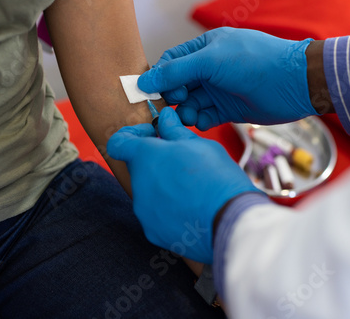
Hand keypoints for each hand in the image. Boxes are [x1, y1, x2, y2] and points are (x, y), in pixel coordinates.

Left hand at [107, 107, 259, 262]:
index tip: (152, 136)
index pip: (118, 143)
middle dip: (155, 161)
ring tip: (193, 189)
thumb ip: (174, 130)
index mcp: (145, 157)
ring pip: (148, 192)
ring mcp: (143, 210)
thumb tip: (164, 117)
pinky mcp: (152, 231)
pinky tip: (191, 208)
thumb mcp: (199, 145)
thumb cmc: (217, 177)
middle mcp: (138, 184)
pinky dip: (169, 210)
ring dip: (163, 186)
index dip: (132, 135)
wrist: (231, 221)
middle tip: (183, 162)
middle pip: (138, 167)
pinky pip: (156, 215)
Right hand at [138, 28, 319, 130]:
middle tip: (176, 104)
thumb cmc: (254, 63)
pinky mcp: (227, 109)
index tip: (151, 92)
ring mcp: (218, 90)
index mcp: (204, 48)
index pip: (171, 62)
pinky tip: (203, 122)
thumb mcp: (210, 61)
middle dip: (172, 97)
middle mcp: (209, 69)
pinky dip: (199, 121)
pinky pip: (204, 117)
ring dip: (185, 112)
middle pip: (177, 85)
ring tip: (190, 116)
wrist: (294, 85)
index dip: (159, 77)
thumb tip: (145, 81)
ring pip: (189, 104)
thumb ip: (175, 71)